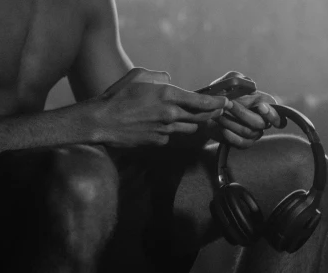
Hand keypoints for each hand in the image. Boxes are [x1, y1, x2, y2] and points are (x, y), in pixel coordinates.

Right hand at [91, 67, 229, 147]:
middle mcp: (170, 114)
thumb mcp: (139, 76)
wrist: (101, 121)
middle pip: (200, 117)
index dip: (217, 103)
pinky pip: (170, 136)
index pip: (202, 101)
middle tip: (216, 111)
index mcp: (168, 95)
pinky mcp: (157, 142)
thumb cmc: (118, 96)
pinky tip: (158, 126)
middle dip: (210, 114)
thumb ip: (159, 76)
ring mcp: (165, 130)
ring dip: (189, 123)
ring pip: (188, 128)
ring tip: (184, 117)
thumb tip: (170, 80)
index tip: (225, 102)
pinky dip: (169, 131)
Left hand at [205, 71, 282, 148]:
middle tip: (228, 104)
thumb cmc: (220, 95)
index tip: (260, 107)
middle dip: (242, 113)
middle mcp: (262, 121)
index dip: (272, 114)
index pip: (278, 115)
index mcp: (265, 105)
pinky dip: (231, 136)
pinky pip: (241, 143)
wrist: (207, 111)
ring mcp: (254, 133)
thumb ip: (238, 79)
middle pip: (260, 123)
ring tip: (219, 114)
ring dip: (232, 122)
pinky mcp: (243, 142)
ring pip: (248, 131)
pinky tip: (222, 128)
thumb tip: (249, 86)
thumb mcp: (228, 82)